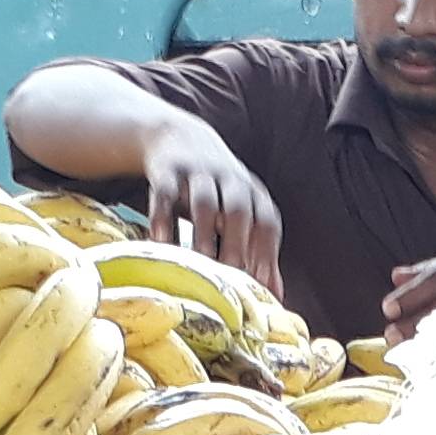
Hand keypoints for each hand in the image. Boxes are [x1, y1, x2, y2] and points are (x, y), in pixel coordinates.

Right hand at [141, 123, 281, 296]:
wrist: (180, 138)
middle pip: (239, 213)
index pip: (267, 224)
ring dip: (203, 235)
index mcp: (253, 195)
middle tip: (230, 279)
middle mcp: (231, 182)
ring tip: (199, 266)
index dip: (266, 254)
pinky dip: (162, 216)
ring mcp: (199, 174)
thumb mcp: (243, 215)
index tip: (260, 285)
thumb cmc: (218, 190)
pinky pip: (165, 193)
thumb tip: (276, 296)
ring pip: (205, 204)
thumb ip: (259, 253)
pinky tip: (159, 240)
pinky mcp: (168, 170)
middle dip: (237, 246)